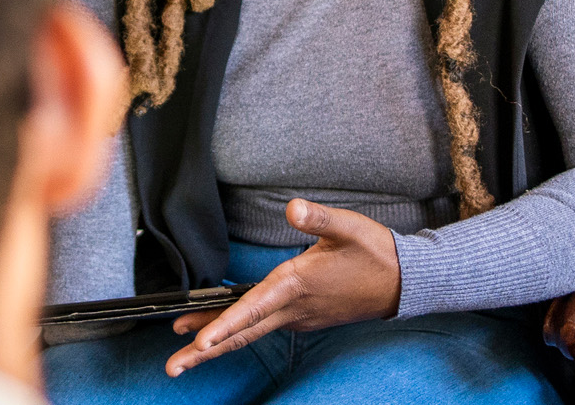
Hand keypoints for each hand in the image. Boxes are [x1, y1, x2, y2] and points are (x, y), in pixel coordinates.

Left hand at [164, 198, 401, 375]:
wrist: (402, 282)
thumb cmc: (374, 252)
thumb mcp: (349, 227)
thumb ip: (318, 218)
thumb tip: (291, 207)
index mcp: (298, 284)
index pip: (252, 308)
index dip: (223, 326)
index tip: (197, 343)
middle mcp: (294, 308)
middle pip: (242, 333)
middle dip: (205, 352)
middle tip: (172, 367)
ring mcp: (299, 317)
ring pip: (251, 333)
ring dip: (218, 342)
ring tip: (186, 352)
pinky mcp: (305, 317)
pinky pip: (265, 328)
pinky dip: (240, 333)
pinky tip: (226, 330)